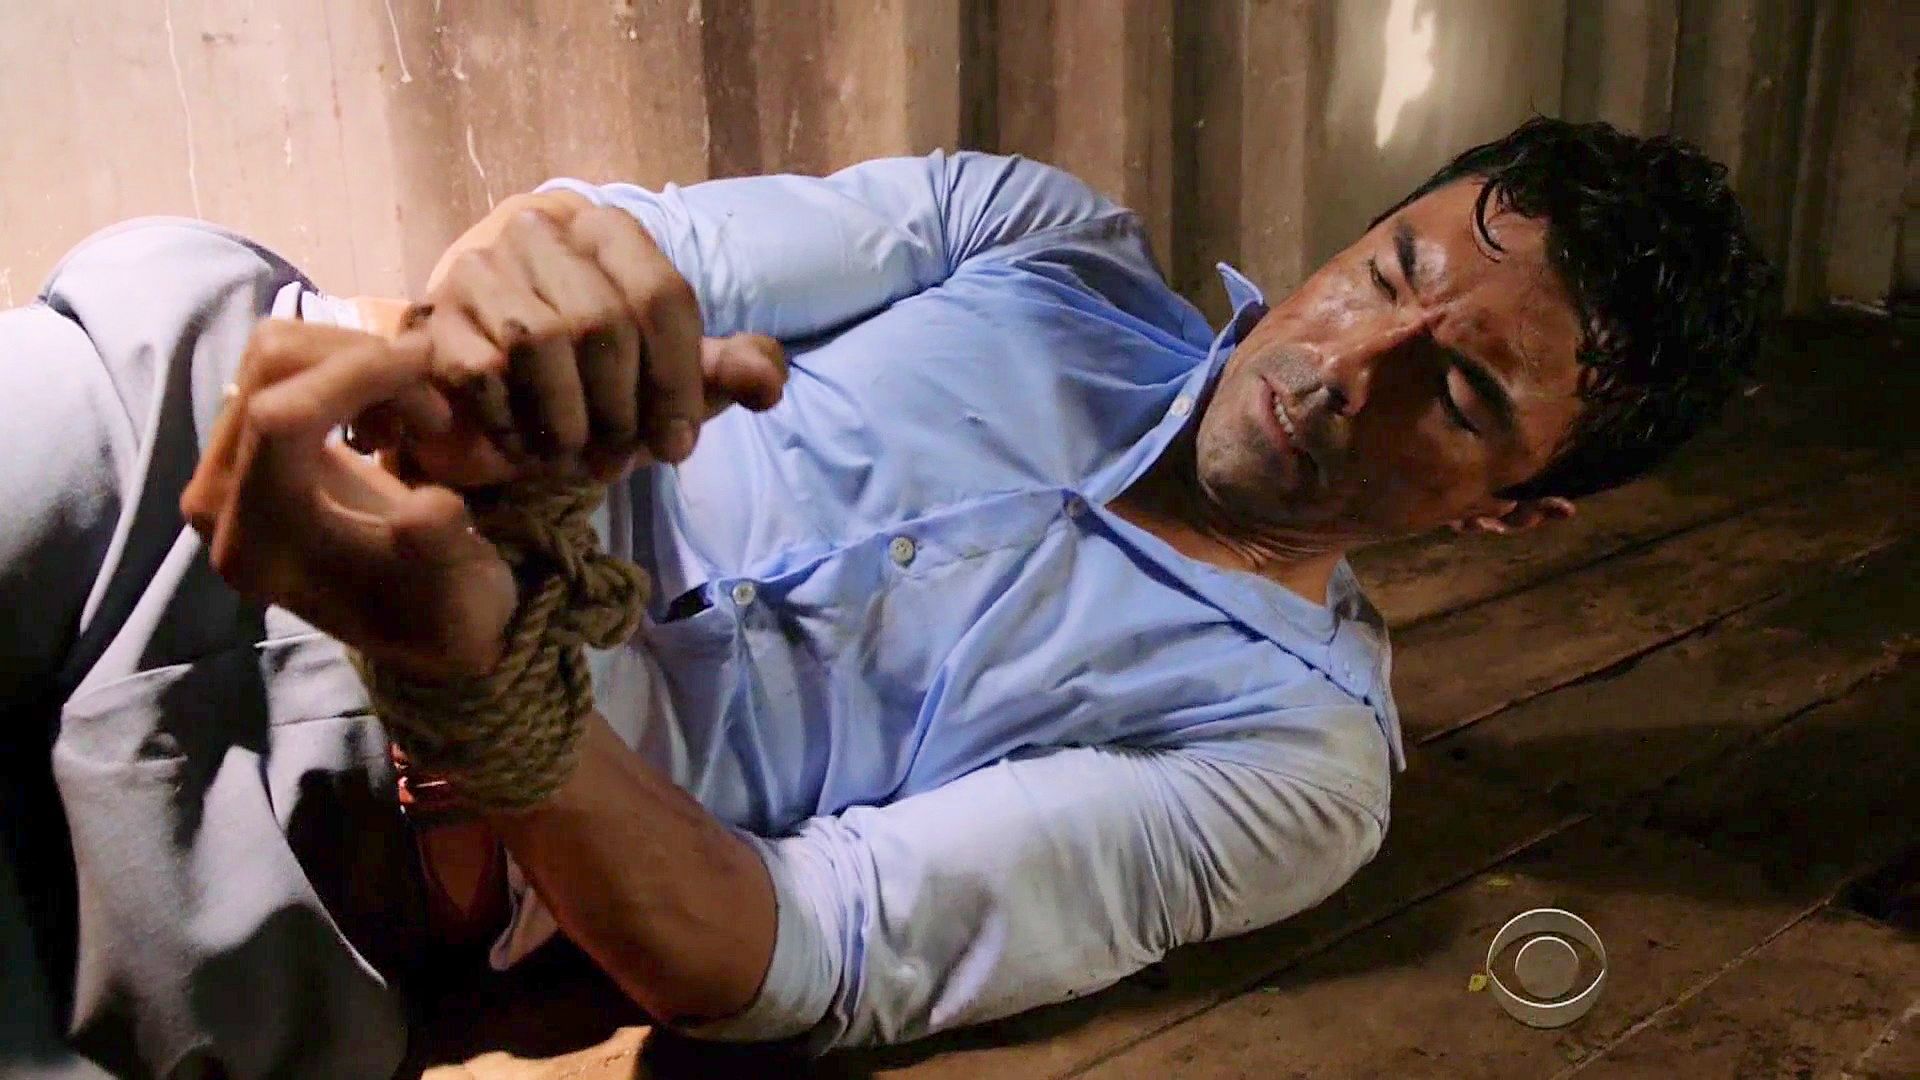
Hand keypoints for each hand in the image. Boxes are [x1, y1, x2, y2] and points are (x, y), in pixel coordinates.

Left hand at [181, 320, 516, 681]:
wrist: (425, 623)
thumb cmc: (445, 611)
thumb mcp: (465, 600)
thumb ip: (439, 551)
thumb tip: (425, 508)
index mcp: (262, 546)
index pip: (279, 419)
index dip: (355, 374)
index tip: (430, 363)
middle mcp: (221, 502)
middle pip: (268, 370)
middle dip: (364, 361)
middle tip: (436, 406)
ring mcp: (226, 466)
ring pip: (272, 352)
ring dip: (356, 358)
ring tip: (412, 413)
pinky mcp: (244, 442)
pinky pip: (279, 365)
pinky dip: (343, 363)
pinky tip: (386, 413)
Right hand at [403, 190, 786, 484]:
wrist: (502, 403)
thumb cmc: (600, 385)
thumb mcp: (672, 379)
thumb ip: (724, 372)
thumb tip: (767, 380)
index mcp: (610, 233)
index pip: (662, 296)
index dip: (678, 381)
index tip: (677, 445)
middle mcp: (541, 234)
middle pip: (602, 322)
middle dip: (622, 408)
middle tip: (622, 458)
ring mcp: (482, 270)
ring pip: (539, 341)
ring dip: (567, 420)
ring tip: (576, 455)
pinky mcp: (437, 319)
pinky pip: (481, 371)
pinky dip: (513, 424)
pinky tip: (528, 447)